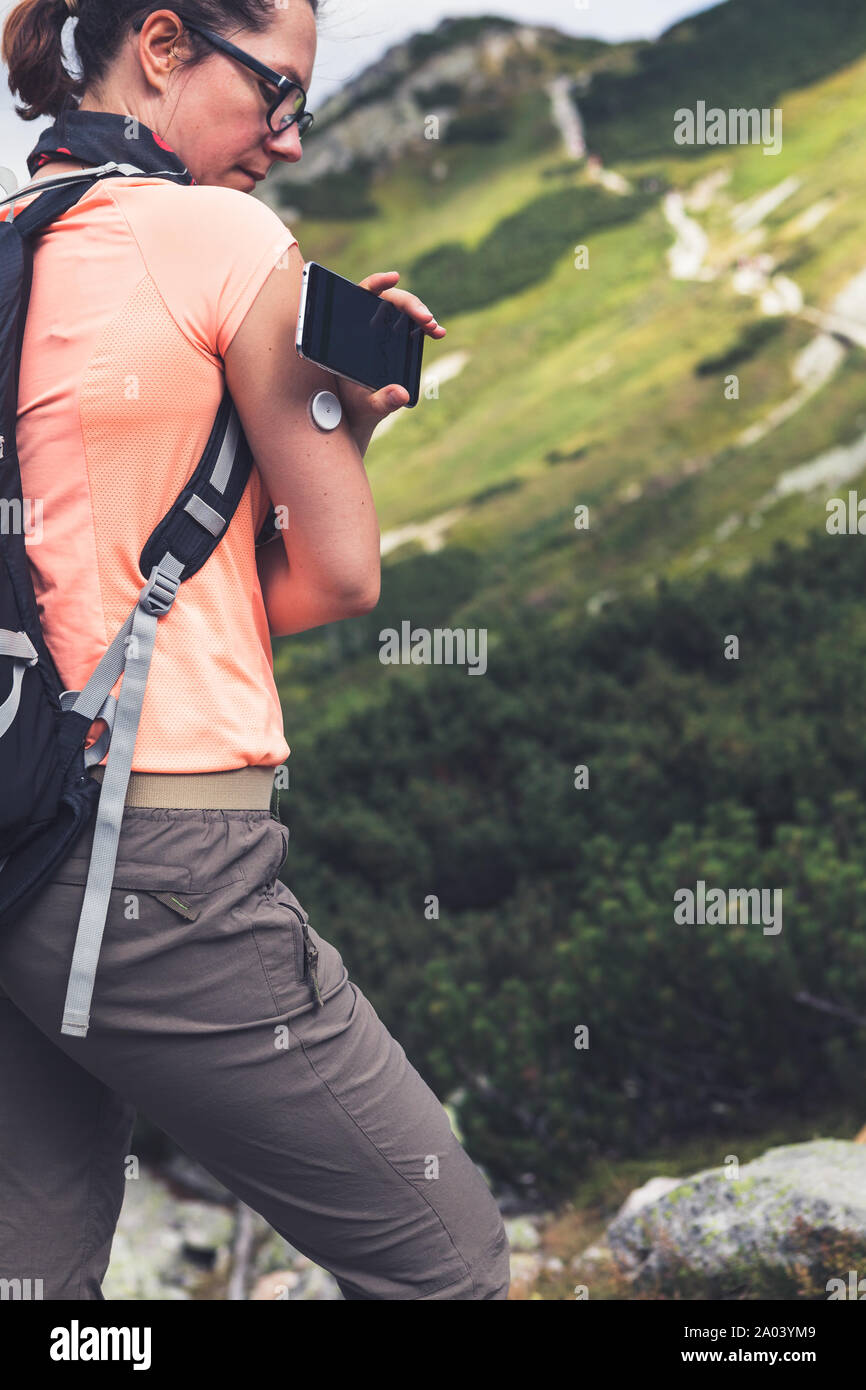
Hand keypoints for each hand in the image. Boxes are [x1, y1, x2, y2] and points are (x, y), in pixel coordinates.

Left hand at [334, 272, 445, 448]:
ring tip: (433, 328)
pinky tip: (438, 332)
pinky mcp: (395, 339)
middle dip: (410, 305)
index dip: (376, 283)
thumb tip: (401, 394)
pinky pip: (411, 326)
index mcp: (349, 333)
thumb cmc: (354, 406)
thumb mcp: (366, 405)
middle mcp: (366, 326)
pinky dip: (426, 327)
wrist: (360, 413)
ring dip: (420, 314)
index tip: (393, 278)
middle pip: (388, 302)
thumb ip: (381, 401)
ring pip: (402, 312)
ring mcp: (382, 331)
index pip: (360, 296)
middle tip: (426, 319)